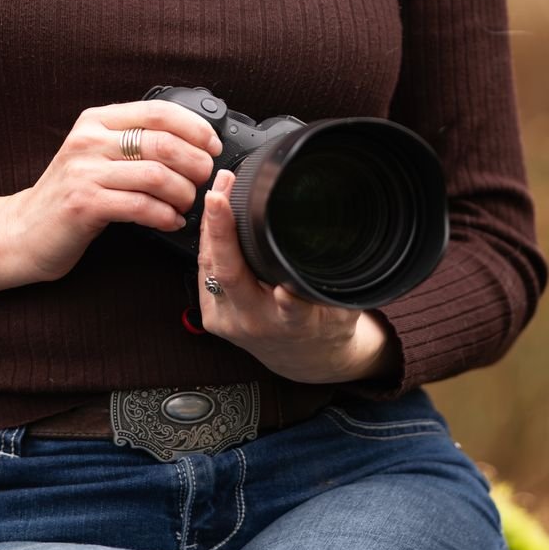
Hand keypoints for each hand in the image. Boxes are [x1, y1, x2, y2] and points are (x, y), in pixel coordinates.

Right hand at [0, 101, 223, 288]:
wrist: (21, 231)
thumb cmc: (68, 195)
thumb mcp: (95, 155)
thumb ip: (131, 142)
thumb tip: (189, 141)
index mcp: (96, 121)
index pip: (158, 112)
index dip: (195, 128)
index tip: (212, 146)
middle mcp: (89, 140)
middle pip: (163, 143)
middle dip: (195, 164)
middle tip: (205, 180)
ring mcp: (84, 171)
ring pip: (157, 176)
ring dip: (183, 194)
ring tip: (186, 205)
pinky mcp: (84, 204)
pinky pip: (141, 206)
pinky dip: (165, 216)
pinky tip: (171, 222)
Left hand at [197, 171, 393, 384]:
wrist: (302, 361)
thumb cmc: (323, 327)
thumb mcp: (342, 305)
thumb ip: (335, 279)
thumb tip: (345, 237)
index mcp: (295, 324)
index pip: (292, 310)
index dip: (289, 299)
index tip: (287, 288)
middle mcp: (256, 323)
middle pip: (230, 276)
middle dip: (220, 231)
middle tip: (219, 195)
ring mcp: (228, 320)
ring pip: (210, 268)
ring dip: (211, 226)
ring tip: (220, 188)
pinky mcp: (212, 316)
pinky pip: (203, 271)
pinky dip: (208, 240)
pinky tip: (213, 213)